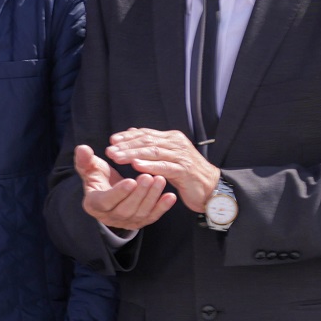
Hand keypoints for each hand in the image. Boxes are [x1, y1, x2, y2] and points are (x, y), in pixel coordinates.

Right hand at [74, 144, 175, 231]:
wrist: (109, 192)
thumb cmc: (99, 178)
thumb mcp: (90, 169)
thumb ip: (85, 160)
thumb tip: (82, 148)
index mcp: (94, 204)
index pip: (105, 202)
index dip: (118, 193)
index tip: (130, 180)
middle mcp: (109, 217)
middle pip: (125, 209)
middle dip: (139, 193)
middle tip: (148, 176)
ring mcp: (126, 222)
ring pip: (141, 213)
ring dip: (152, 197)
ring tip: (160, 179)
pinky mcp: (140, 222)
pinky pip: (152, 217)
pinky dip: (162, 207)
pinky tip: (171, 196)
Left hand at [104, 129, 219, 212]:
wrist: (211, 188)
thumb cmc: (185, 173)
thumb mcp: (167, 156)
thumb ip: (152, 145)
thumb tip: (132, 131)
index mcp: (172, 138)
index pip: (146, 133)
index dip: (128, 136)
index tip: (112, 140)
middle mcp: (176, 144)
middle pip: (147, 141)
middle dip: (126, 145)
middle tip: (109, 150)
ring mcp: (181, 156)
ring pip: (153, 152)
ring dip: (132, 154)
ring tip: (116, 157)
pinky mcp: (184, 170)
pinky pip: (164, 167)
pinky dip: (149, 165)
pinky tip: (136, 166)